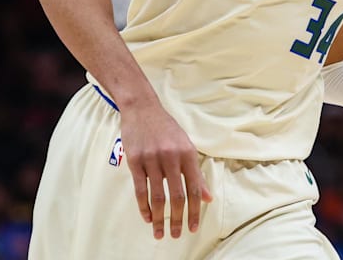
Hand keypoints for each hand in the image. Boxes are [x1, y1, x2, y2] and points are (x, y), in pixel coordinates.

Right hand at [120, 99, 212, 238]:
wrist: (142, 109)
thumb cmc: (167, 129)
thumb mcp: (187, 146)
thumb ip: (196, 173)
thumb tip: (207, 197)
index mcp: (188, 154)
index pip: (194, 188)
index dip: (194, 210)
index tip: (193, 227)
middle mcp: (171, 157)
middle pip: (177, 195)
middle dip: (177, 219)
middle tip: (177, 234)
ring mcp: (152, 159)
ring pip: (157, 196)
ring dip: (159, 218)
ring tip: (160, 232)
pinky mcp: (135, 161)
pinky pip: (140, 189)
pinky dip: (143, 207)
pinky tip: (147, 217)